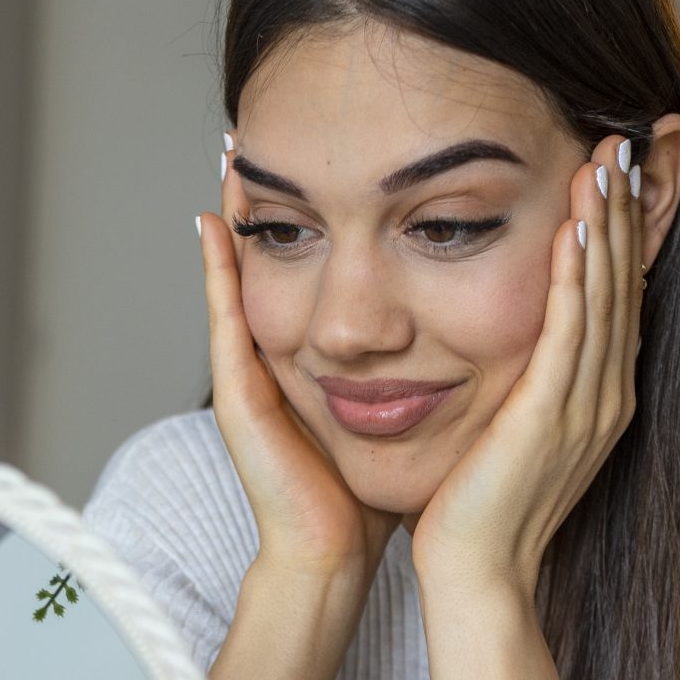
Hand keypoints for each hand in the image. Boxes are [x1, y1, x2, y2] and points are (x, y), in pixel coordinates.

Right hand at [196, 138, 400, 583]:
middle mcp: (281, 354)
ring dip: (239, 213)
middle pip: (278, 258)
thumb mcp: (409, 407)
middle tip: (262, 125)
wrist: (338, 555)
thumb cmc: (374, 491)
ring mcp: (252, 372)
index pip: (319, 264)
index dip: (323, 209)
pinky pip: (225, 318)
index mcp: (319, 355)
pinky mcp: (239, 394)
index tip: (332, 147)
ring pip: (242, 275)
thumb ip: (426, 365)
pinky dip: (214, 270)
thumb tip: (468, 323)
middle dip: (272, 193)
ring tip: (233, 150)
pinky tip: (212, 221)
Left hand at [409, 133, 644, 601]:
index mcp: (599, 399)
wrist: (475, 576)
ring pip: (607, 297)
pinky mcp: (554, 416)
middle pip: (625, 284)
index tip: (616, 172)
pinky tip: (578, 227)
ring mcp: (587, 408)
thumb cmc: (478, 509)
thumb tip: (516, 342)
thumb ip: (526, 383)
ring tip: (608, 160)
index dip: (623, 233)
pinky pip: (573, 332)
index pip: (619, 298)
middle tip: (626, 139)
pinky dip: (579, 276)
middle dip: (626, 210)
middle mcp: (607, 397)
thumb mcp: (512, 430)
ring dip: (609, 224)